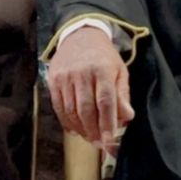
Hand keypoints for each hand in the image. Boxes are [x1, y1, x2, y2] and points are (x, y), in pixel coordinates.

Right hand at [48, 26, 132, 152]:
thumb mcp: (119, 70)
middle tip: (99, 144)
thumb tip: (127, 117)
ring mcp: (66, 77)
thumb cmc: (103, 57)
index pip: (105, 101)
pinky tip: (74, 130)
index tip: (109, 141)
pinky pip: (58, 106)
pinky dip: (66, 122)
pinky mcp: (53, 80)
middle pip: (86, 109)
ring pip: (71, 110)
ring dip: (80, 128)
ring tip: (89, 137)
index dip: (107, 123)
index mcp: (102, 70)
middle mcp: (82, 73)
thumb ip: (122, 94)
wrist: (80, 36)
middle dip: (93, 130)